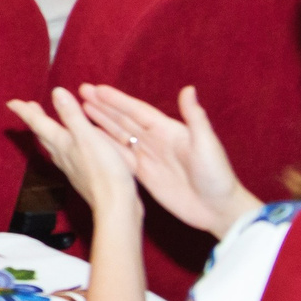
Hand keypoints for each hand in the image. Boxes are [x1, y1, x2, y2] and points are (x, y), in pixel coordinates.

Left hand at [9, 86, 141, 223]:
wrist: (116, 206)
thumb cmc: (104, 172)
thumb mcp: (89, 137)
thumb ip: (72, 115)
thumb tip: (56, 92)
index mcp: (62, 143)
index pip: (38, 123)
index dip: (25, 111)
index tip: (11, 102)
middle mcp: (62, 155)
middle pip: (44, 134)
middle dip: (35, 119)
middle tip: (28, 108)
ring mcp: (72, 167)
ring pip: (54, 146)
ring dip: (48, 133)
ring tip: (47, 125)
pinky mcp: (84, 177)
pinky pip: (68, 156)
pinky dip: (65, 146)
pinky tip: (71, 150)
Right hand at [76, 83, 262, 236]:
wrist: (219, 210)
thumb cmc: (217, 176)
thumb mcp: (207, 145)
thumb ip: (195, 118)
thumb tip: (188, 89)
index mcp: (168, 131)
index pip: (137, 111)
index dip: (117, 100)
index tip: (97, 89)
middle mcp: (155, 140)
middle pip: (124, 120)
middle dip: (103, 106)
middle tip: (81, 91)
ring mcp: (149, 158)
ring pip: (119, 136)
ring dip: (101, 122)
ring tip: (81, 109)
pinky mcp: (145, 175)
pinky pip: (120, 157)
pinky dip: (105, 147)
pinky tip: (92, 140)